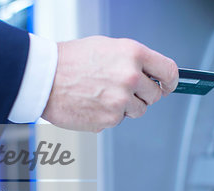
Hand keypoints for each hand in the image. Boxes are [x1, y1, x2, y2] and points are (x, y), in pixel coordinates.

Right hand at [41, 36, 178, 131]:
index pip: (169, 71)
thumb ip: (132, 61)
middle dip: (143, 95)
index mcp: (133, 54)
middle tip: (123, 90)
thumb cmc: (70, 60)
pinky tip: (93, 104)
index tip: (168, 85)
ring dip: (126, 107)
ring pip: (139, 111)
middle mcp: (130, 77)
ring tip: (103, 95)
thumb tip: (150, 74)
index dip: (171, 81)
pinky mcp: (110, 119)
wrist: (43, 77)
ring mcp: (121, 100)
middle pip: (155, 95)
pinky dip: (109, 115)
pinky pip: (119, 120)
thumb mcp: (107, 48)